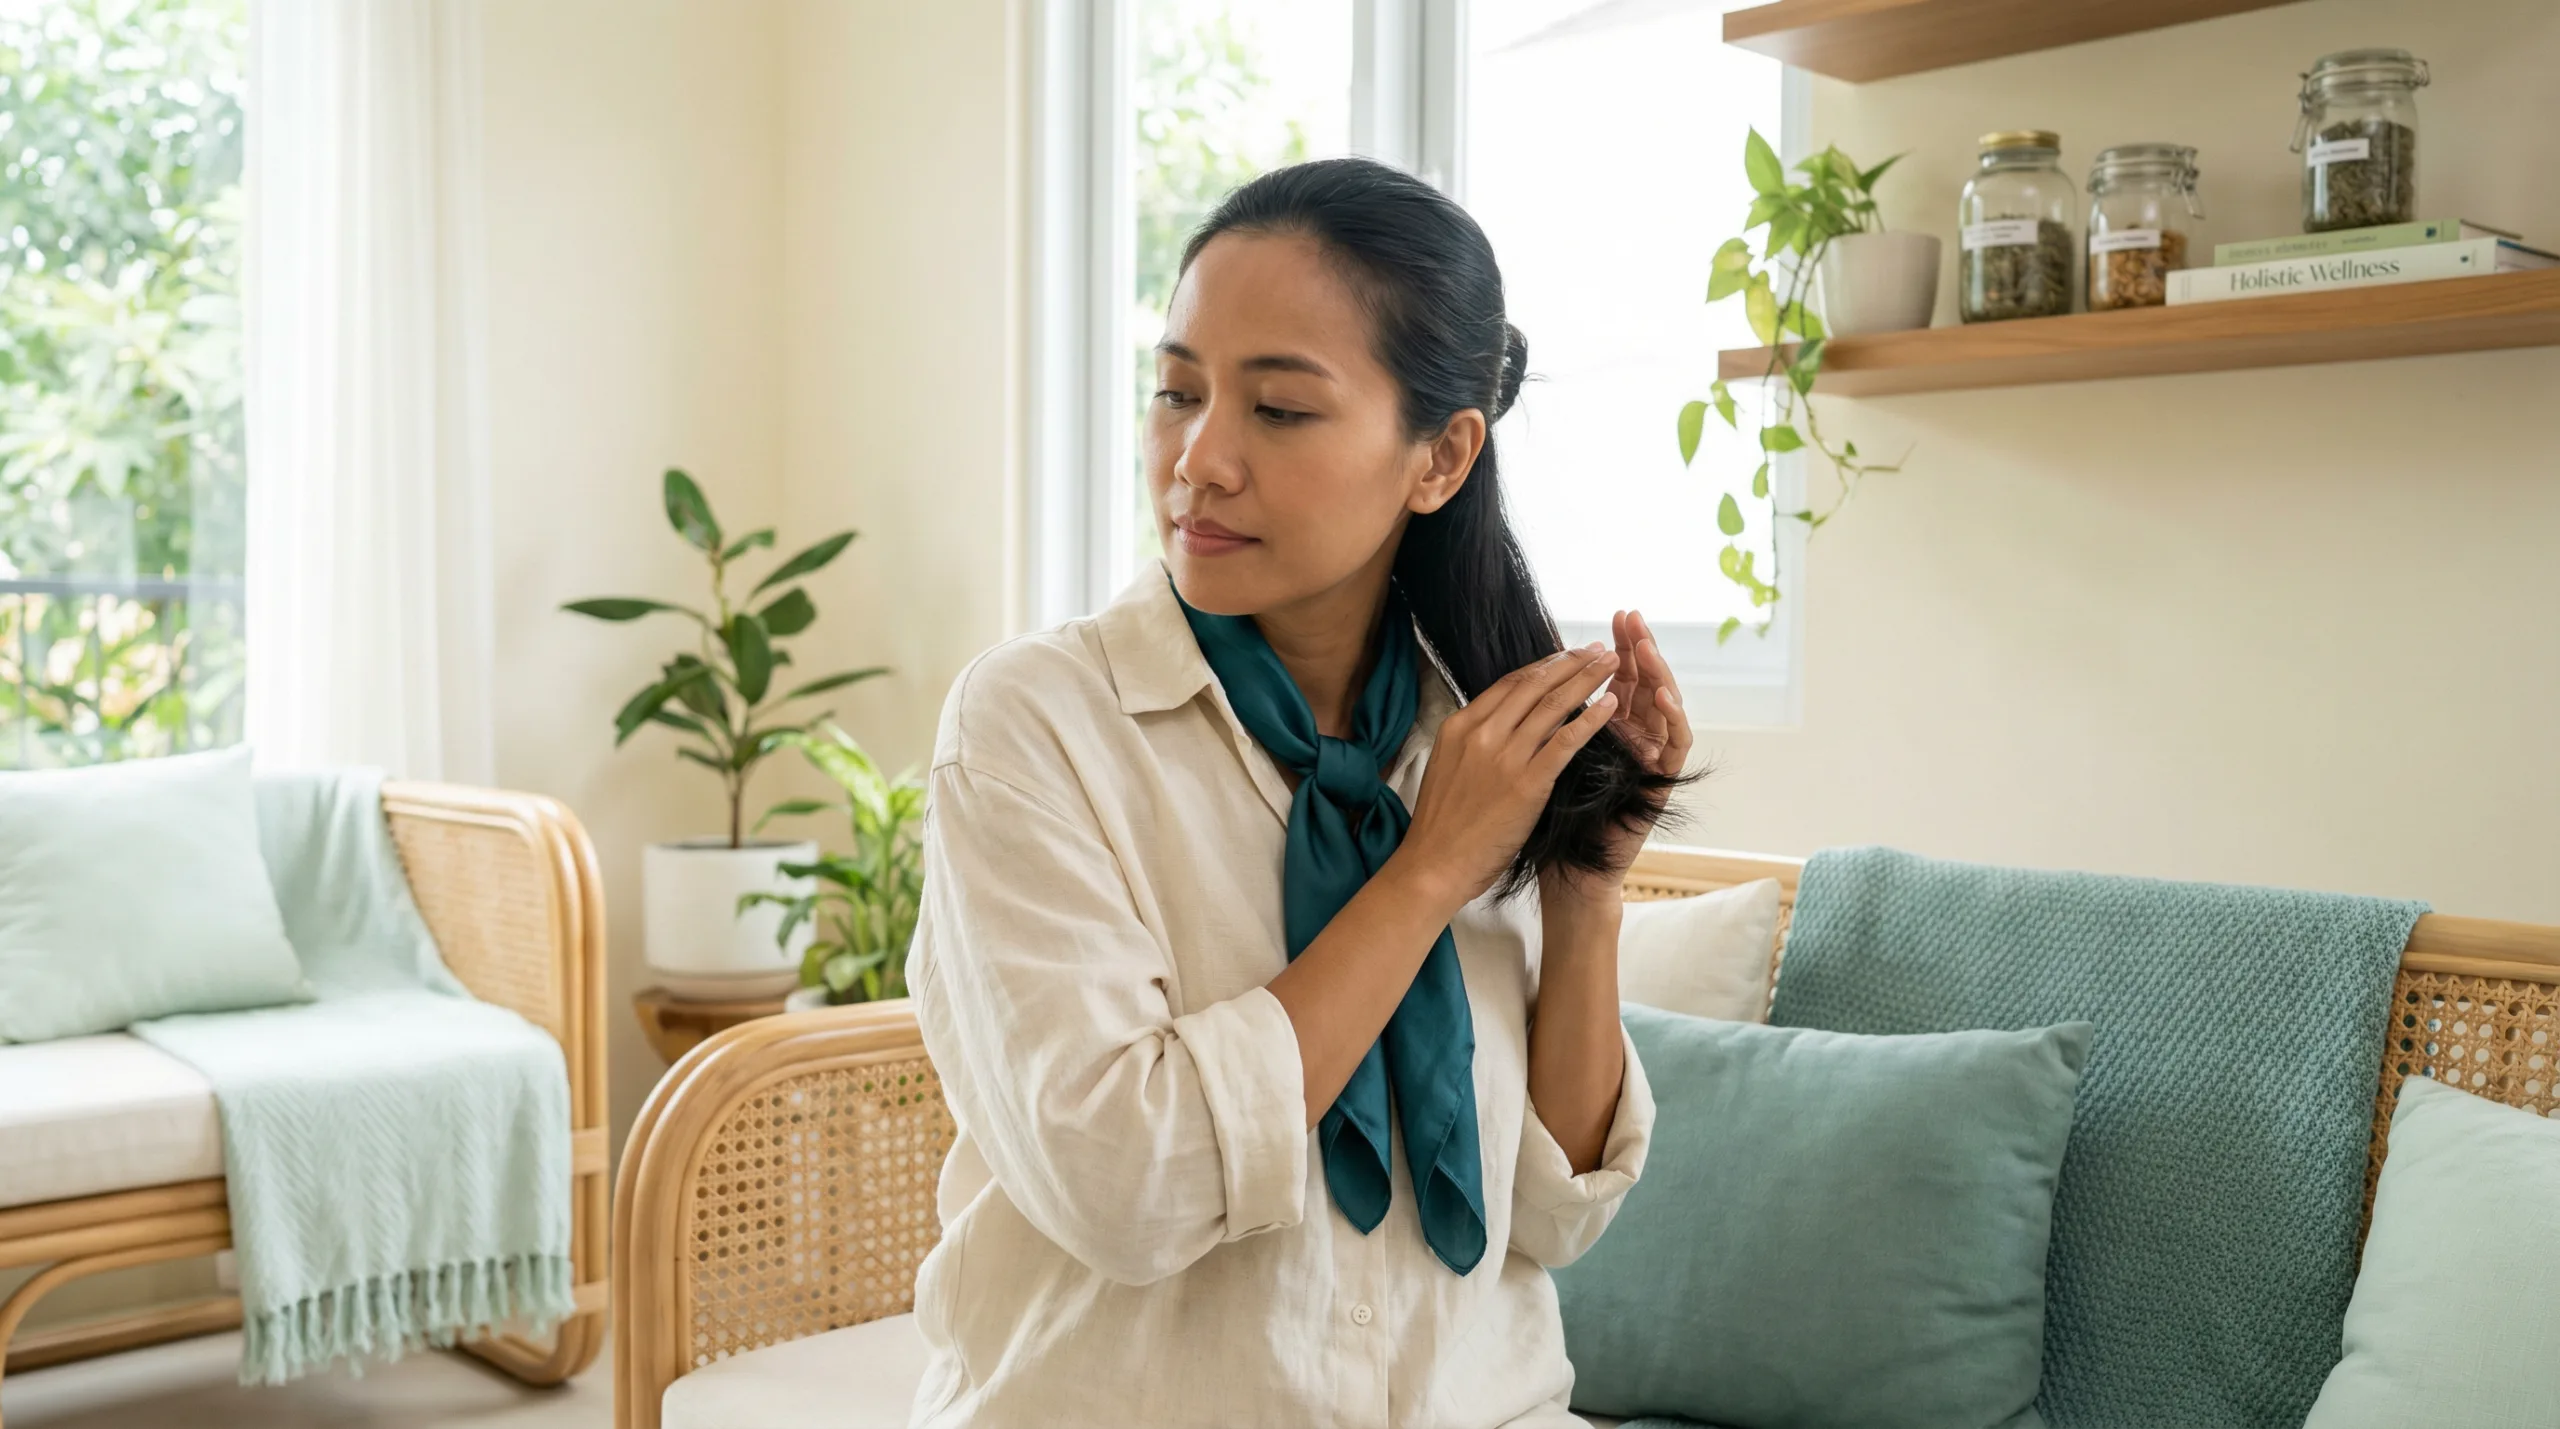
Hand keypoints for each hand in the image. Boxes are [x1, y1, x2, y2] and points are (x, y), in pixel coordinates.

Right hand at [1395, 644, 1620, 909]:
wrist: (1433, 865)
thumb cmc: (1441, 825)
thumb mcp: (1448, 767)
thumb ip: (1473, 742)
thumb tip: (1499, 724)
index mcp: (1459, 726)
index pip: (1509, 683)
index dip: (1543, 666)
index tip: (1567, 656)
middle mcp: (1481, 733)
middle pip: (1534, 685)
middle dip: (1571, 662)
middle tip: (1598, 650)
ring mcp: (1504, 757)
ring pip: (1553, 705)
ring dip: (1588, 680)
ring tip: (1612, 665)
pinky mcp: (1527, 784)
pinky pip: (1565, 742)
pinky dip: (1591, 720)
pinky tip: (1611, 706)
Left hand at [1545, 609, 1694, 906]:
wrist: (1566, 872)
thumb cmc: (1550, 821)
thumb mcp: (1543, 759)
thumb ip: (1549, 722)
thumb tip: (1530, 680)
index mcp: (1605, 731)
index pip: (1614, 679)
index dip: (1613, 649)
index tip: (1609, 618)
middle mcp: (1632, 741)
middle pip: (1643, 683)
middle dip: (1638, 648)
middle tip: (1632, 617)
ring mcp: (1650, 762)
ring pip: (1665, 708)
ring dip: (1658, 674)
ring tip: (1647, 646)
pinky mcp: (1661, 784)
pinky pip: (1675, 746)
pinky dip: (1672, 719)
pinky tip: (1662, 695)